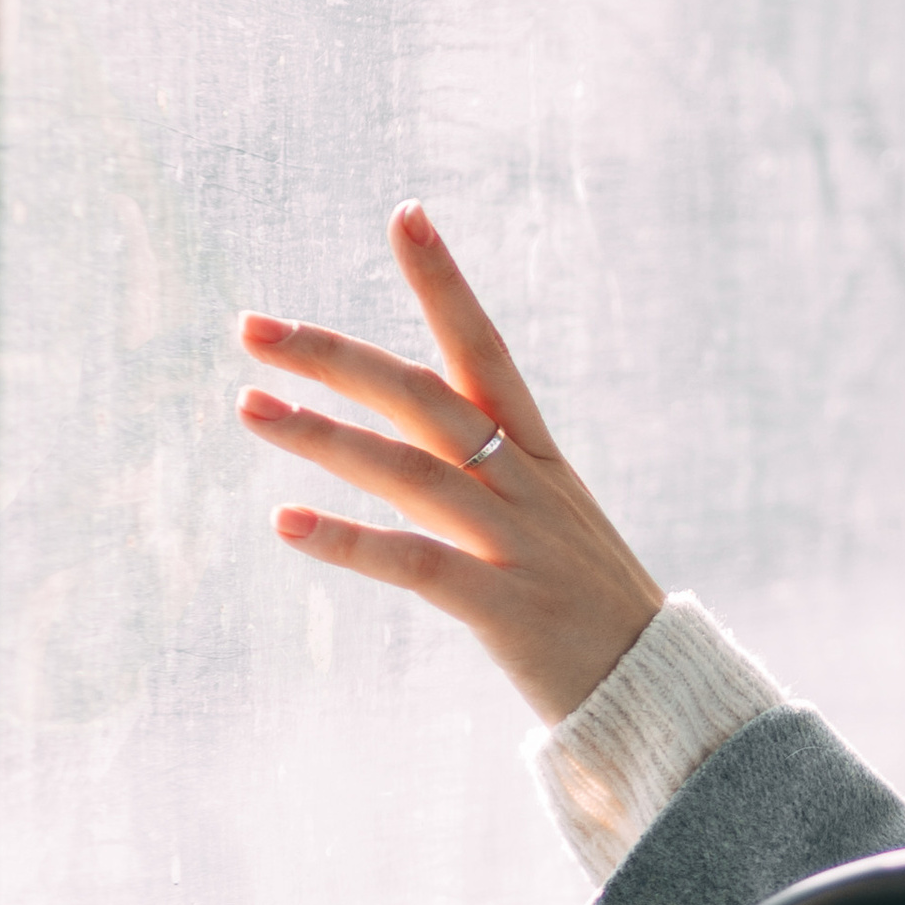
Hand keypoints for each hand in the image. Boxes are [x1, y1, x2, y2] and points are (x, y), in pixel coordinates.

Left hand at [236, 204, 664, 726]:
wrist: (657, 690)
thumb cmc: (588, 609)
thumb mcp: (549, 522)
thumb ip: (486, 474)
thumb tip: (413, 435)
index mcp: (539, 458)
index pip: (485, 349)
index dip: (445, 283)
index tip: (405, 215)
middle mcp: (527, 486)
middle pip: (426, 397)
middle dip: (337, 356)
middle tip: (253, 327)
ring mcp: (518, 544)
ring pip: (411, 470)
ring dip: (323, 435)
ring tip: (248, 407)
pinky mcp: (505, 608)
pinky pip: (418, 564)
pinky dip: (350, 541)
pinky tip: (285, 523)